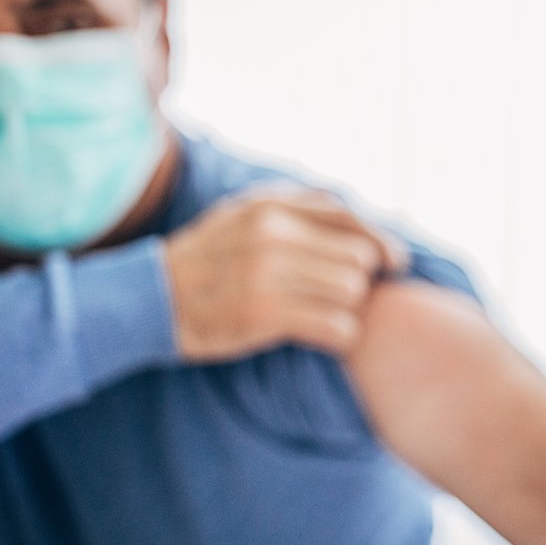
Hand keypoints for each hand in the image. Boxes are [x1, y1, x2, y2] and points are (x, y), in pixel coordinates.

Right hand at [163, 187, 406, 360]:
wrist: (150, 300)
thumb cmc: (209, 259)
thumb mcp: (244, 214)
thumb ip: (297, 209)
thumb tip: (359, 220)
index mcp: (271, 206)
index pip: (350, 219)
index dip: (382, 243)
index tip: (395, 263)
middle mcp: (272, 233)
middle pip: (358, 258)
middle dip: (358, 280)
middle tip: (341, 297)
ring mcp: (268, 273)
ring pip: (352, 292)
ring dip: (349, 309)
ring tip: (327, 315)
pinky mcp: (265, 314)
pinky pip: (337, 326)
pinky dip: (342, 336)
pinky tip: (330, 338)